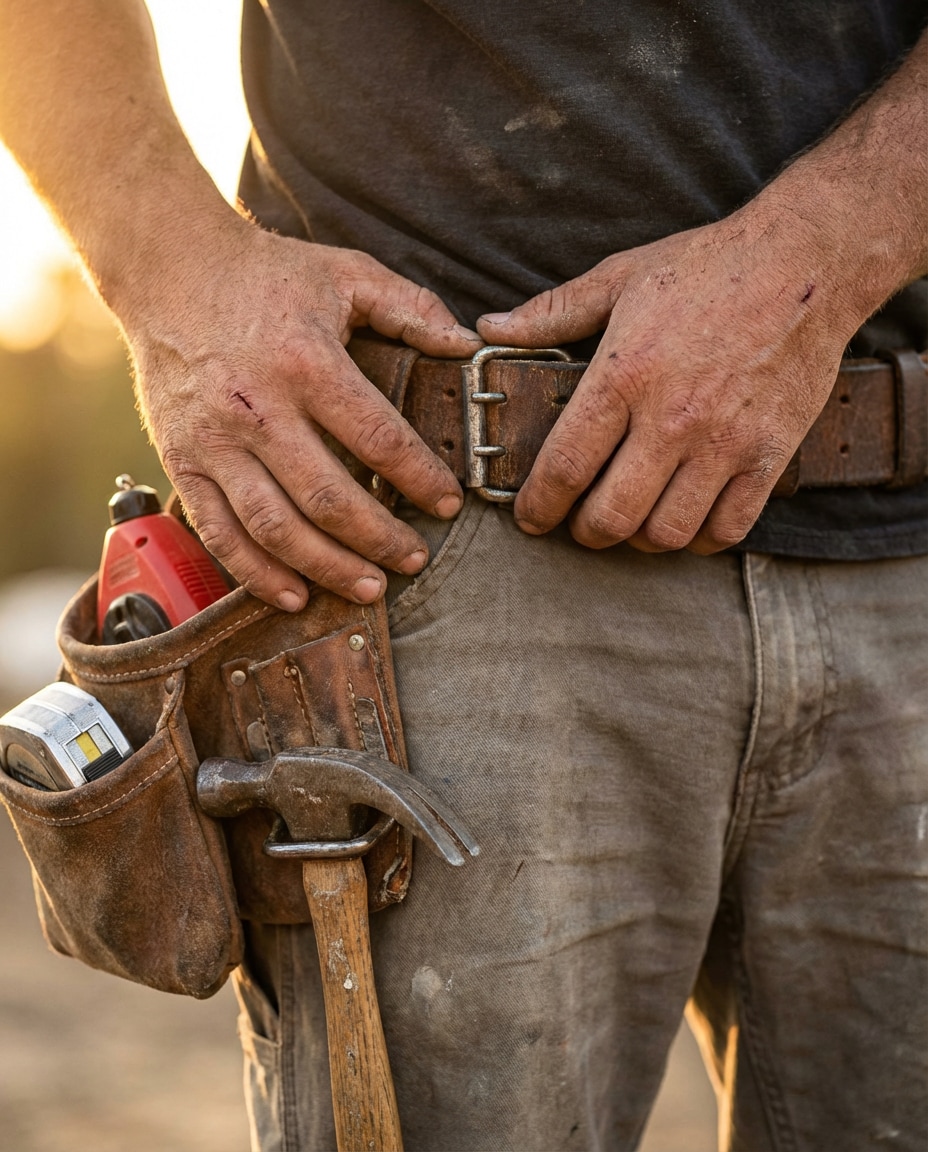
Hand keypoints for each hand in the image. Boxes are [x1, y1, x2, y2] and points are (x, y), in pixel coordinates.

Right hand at [129, 220, 481, 609]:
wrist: (168, 269)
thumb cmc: (267, 274)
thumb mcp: (346, 273)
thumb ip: (412, 307)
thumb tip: (468, 346)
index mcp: (306, 362)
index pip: (379, 439)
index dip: (421, 479)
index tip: (449, 503)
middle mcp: (257, 408)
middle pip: (328, 499)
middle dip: (380, 540)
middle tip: (414, 559)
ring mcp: (214, 442)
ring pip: (275, 528)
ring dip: (327, 568)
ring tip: (370, 588)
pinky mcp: (182, 461)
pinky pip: (219, 533)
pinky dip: (255, 573)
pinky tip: (294, 593)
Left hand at [476, 206, 854, 553]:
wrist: (807, 261)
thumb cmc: (708, 267)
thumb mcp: (620, 277)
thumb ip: (552, 313)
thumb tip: (490, 328)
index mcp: (625, 376)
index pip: (566, 466)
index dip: (539, 506)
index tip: (530, 518)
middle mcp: (672, 418)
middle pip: (612, 516)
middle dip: (586, 533)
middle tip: (581, 525)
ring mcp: (724, 442)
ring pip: (667, 533)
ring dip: (640, 540)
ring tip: (633, 523)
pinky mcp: (769, 455)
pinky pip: (727, 529)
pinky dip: (700, 540)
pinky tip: (686, 522)